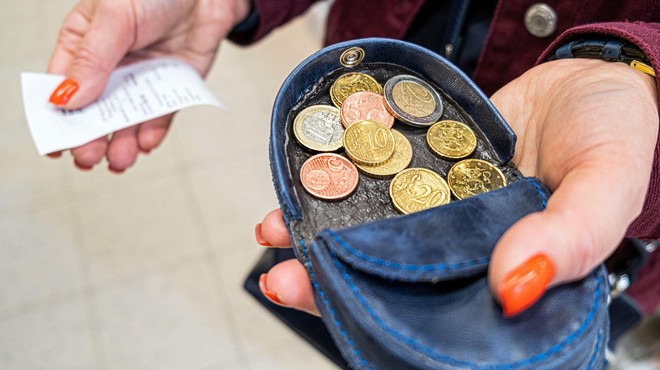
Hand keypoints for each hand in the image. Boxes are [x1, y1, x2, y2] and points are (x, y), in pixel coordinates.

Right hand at [47, 0, 250, 171]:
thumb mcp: (114, 17)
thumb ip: (93, 58)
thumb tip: (67, 98)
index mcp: (83, 44)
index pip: (62, 86)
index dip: (56, 117)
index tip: (53, 145)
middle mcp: (111, 66)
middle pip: (94, 111)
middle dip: (90, 137)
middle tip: (88, 158)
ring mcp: (141, 79)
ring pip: (127, 119)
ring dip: (121, 143)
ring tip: (120, 160)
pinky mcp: (172, 87)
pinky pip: (160, 116)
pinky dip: (153, 132)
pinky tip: (146, 144)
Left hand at [255, 58, 657, 316]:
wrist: (591, 77)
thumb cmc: (613, 135)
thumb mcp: (605, 187)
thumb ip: (570, 238)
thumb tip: (514, 287)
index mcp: (500, 267)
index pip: (432, 307)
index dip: (377, 310)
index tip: (326, 299)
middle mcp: (461, 241)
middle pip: (386, 270)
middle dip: (329, 274)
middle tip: (282, 274)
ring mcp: (438, 200)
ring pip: (371, 223)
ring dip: (322, 226)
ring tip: (278, 226)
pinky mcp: (424, 161)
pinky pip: (378, 171)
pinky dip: (343, 172)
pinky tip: (312, 173)